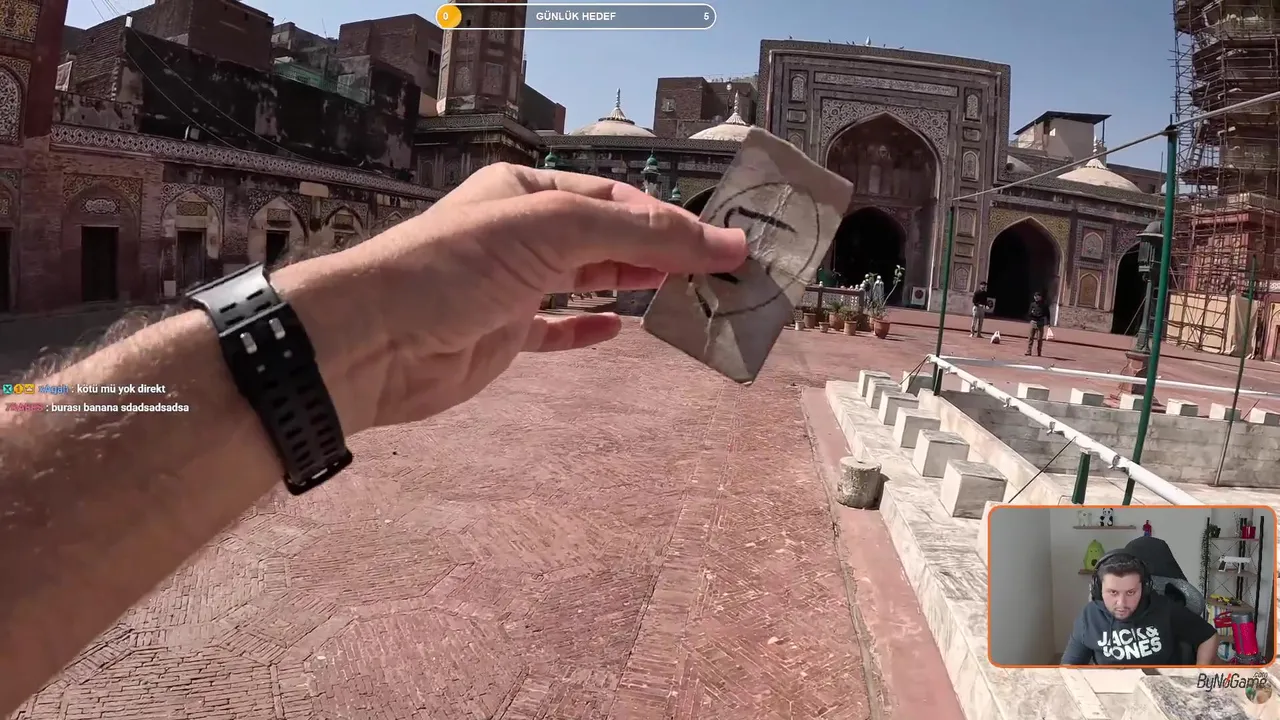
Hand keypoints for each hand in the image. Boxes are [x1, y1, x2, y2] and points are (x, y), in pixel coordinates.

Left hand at [282, 164, 746, 432]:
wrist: (373, 341)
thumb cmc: (452, 267)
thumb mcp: (551, 230)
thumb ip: (638, 232)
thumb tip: (720, 241)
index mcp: (526, 190)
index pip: (614, 197)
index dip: (670, 220)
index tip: (722, 245)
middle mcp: (519, 231)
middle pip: (605, 236)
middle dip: (660, 250)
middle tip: (718, 272)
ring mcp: (510, 285)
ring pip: (586, 280)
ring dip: (633, 284)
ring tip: (686, 293)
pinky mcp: (501, 335)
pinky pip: (555, 329)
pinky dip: (587, 328)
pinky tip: (618, 328)